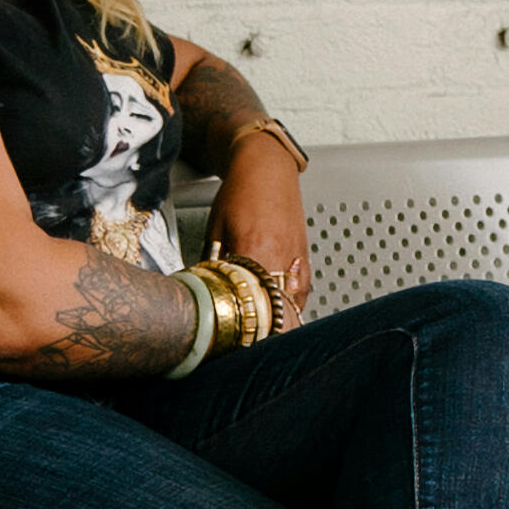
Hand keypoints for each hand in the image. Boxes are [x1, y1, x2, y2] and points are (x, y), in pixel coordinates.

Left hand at [202, 133, 311, 327]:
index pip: (251, 301)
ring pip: (292, 306)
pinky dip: (291, 307)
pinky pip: (300, 293)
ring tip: (262, 332)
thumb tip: (204, 291)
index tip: (231, 337)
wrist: (266, 168)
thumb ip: (212, 265)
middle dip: (260, 329)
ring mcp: (297, 260)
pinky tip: (279, 313)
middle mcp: (281, 258)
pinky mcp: (304, 259)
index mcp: (255, 250)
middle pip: (275, 310)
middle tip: (244, 341)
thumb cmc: (240, 193)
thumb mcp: (215, 230)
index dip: (241, 324)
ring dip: (278, 321)